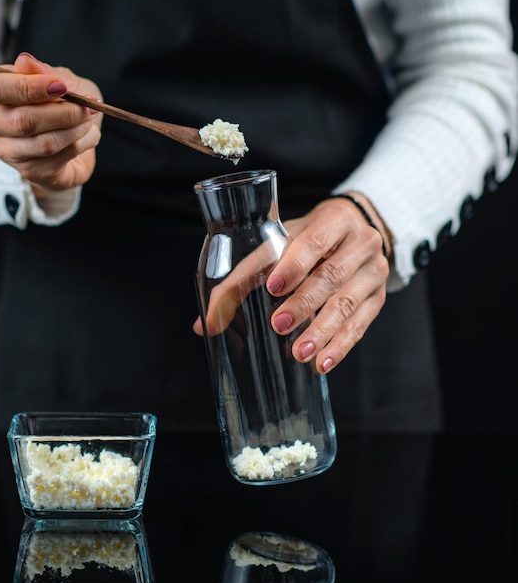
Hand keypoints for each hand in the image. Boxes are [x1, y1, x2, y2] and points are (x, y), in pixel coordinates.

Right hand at [0, 52, 102, 193]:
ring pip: (45, 143)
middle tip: (89, 106)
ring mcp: (9, 152)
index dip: (28, 87)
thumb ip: (46, 73)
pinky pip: (60, 157)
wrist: (77, 143)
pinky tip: (89, 135)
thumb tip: (26, 61)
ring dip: (76, 129)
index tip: (60, 86)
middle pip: (23, 120)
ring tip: (90, 119)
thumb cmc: (64, 106)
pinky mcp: (30, 172)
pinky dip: (82, 143)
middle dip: (63, 112)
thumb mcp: (63, 81)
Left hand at [194, 192, 390, 373]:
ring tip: (300, 353)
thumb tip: (205, 323)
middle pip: (332, 274)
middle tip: (278, 325)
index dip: (294, 263)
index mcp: (334, 219)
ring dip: (322, 330)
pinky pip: (361, 324)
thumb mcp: (281, 242)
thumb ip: (244, 275)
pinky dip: (341, 345)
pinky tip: (322, 363)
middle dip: (304, 302)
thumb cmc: (309, 238)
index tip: (273, 287)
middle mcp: (361, 243)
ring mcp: (374, 271)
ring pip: (348, 303)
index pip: (315, 240)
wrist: (357, 233)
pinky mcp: (377, 298)